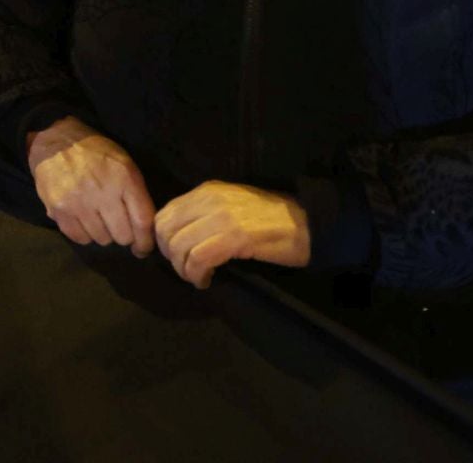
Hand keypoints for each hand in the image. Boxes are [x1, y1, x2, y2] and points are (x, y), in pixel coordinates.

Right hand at [25, 117, 154, 254]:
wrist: (56, 140)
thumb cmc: (96, 153)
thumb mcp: (125, 164)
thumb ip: (137, 194)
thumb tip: (144, 233)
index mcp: (124, 178)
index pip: (142, 221)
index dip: (145, 241)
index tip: (143, 247)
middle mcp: (103, 192)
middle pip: (122, 235)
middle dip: (123, 235)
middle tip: (117, 226)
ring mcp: (79, 202)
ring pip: (101, 239)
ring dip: (103, 233)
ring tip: (97, 218)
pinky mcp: (59, 209)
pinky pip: (80, 238)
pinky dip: (84, 234)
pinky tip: (83, 220)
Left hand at [152, 180, 311, 289]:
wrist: (309, 223)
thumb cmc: (271, 219)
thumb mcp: (230, 206)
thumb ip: (203, 214)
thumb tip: (178, 236)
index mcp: (206, 191)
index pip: (164, 214)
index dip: (163, 240)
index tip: (176, 257)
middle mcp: (209, 199)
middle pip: (165, 231)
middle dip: (170, 256)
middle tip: (187, 270)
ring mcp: (221, 217)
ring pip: (179, 247)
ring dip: (183, 269)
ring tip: (198, 277)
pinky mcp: (235, 237)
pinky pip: (199, 259)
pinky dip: (197, 275)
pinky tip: (206, 281)